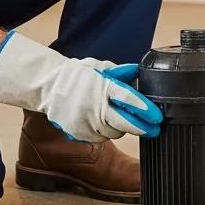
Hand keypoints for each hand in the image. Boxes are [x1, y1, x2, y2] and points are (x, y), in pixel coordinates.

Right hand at [0, 32, 162, 142]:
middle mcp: (94, 107)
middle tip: (155, 129)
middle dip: (143, 128)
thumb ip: (119, 72)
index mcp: (102, 87)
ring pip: (113, 132)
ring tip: (119, 116)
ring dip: (121, 127)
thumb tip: (136, 72)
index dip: (144, 109)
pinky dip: (104, 131)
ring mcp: (85, 122)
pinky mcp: (78, 134)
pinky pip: (99, 137)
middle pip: (124, 124)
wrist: (47, 86)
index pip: (128, 99)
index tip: (157, 117)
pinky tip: (102, 121)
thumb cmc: (76, 75)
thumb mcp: (98, 67)